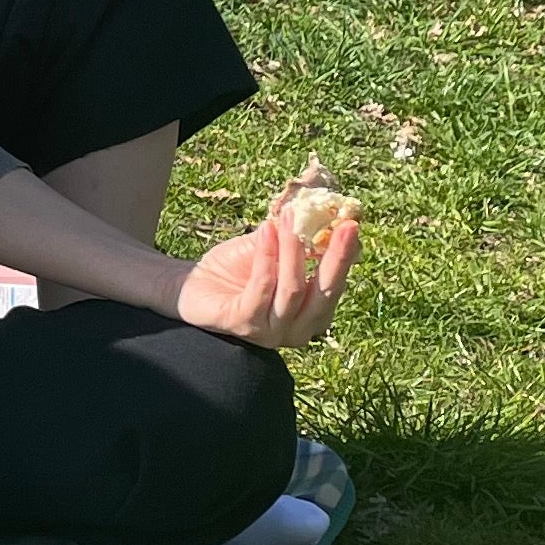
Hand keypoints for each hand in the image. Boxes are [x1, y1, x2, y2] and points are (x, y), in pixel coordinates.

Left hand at [175, 197, 359, 348]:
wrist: (191, 285)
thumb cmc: (236, 269)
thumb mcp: (272, 250)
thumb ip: (298, 239)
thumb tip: (325, 212)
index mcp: (311, 313)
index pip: (336, 285)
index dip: (345, 257)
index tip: (353, 225)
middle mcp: (297, 329)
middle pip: (324, 293)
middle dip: (336, 257)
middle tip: (345, 226)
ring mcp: (271, 332)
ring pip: (293, 289)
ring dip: (293, 250)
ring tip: (289, 218)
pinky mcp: (244, 326)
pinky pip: (262, 288)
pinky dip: (266, 257)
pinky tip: (265, 230)